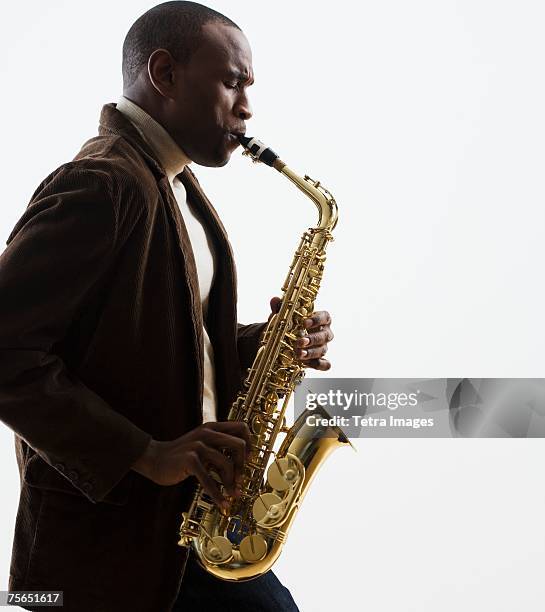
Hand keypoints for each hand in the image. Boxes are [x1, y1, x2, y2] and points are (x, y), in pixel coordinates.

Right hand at [132, 421, 250, 511]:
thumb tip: (241, 462)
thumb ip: (218, 447)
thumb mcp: (201, 444)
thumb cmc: (181, 455)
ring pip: (227, 464)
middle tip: (240, 479)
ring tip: (231, 494)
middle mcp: (207, 433)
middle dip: (243, 465)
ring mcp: (198, 445)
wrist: (154, 459)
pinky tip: (222, 503)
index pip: (241, 428)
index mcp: (212, 427)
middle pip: (239, 445)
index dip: (249, 443)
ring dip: (231, 483)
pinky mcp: (190, 460)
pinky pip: (210, 480)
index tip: (248, 459)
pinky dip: (218, 494)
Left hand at [269, 297, 333, 370]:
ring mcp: (323, 347)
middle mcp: (324, 333)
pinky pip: (324, 364)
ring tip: (298, 354)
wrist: (283, 341)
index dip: (317, 320)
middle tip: (299, 342)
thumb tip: (275, 300)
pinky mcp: (319, 360)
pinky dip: (316, 364)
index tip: (305, 322)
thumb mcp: (282, 316)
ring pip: (323, 350)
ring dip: (310, 353)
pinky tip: (305, 363)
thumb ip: (280, 308)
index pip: (325, 317)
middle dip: (312, 340)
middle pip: (325, 336)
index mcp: (320, 319)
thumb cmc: (288, 325)